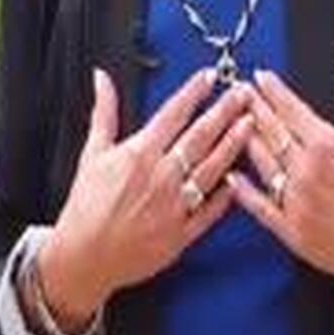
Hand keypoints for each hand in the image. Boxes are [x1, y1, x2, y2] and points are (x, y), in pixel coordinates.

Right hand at [38, 68, 253, 332]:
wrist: (82, 258)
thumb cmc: (85, 207)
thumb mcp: (91, 153)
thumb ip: (103, 112)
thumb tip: (102, 79)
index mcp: (139, 153)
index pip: (174, 113)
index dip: (195, 91)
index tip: (210, 76)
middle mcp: (161, 176)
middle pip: (200, 136)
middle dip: (225, 111)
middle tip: (244, 93)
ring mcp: (174, 205)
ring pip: (212, 168)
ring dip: (233, 144)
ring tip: (251, 124)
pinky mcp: (181, 233)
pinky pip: (211, 210)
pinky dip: (226, 194)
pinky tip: (240, 178)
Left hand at [227, 68, 333, 293]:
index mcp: (328, 145)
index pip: (291, 109)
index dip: (272, 90)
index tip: (259, 76)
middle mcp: (309, 169)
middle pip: (271, 131)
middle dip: (252, 107)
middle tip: (236, 90)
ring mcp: (297, 199)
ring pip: (262, 162)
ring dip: (244, 140)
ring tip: (230, 122)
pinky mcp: (290, 228)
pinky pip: (260, 205)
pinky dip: (243, 191)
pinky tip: (231, 176)